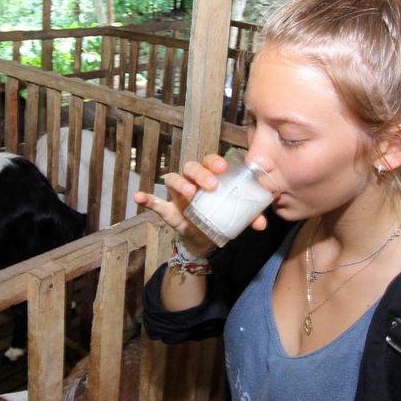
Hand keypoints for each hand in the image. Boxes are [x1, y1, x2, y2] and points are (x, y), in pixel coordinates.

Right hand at [132, 152, 267, 256]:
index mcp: (209, 177)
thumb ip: (250, 217)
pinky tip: (139, 197)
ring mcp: (177, 196)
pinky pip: (154, 202)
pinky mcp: (168, 211)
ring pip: (173, 179)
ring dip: (180, 183)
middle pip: (190, 167)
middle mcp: (191, 181)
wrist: (206, 239)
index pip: (209, 161)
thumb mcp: (237, 216)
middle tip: (212, 185)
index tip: (223, 168)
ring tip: (190, 193)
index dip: (214, 161)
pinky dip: (146, 199)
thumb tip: (262, 223)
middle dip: (200, 173)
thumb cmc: (221, 216)